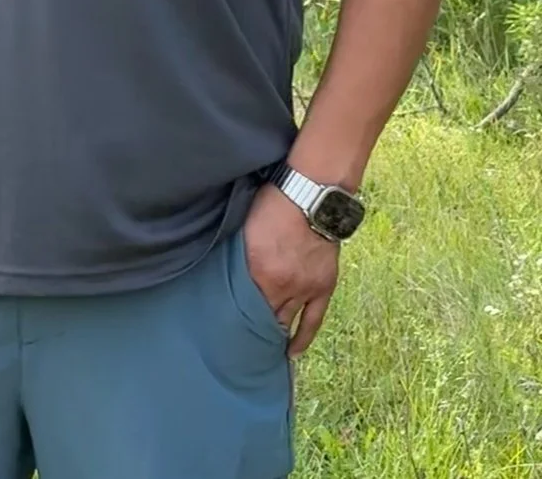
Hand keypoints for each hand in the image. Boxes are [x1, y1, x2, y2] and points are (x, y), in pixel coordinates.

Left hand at [243, 183, 338, 356]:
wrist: (312, 194)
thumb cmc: (274, 203)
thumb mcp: (246, 228)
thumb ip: (238, 255)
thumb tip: (227, 273)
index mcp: (257, 268)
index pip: (240, 304)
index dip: (233, 318)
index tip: (223, 331)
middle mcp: (280, 283)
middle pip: (263, 316)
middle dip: (252, 330)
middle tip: (239, 345)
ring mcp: (304, 287)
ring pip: (287, 320)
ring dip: (274, 334)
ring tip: (262, 349)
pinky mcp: (323, 286)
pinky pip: (313, 320)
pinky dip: (303, 338)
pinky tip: (292, 351)